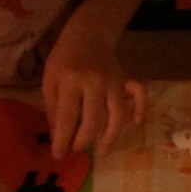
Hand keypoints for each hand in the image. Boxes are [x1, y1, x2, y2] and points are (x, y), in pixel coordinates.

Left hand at [41, 30, 144, 160]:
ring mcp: (114, 81)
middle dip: (84, 141)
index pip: (67, 117)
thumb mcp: (49, 81)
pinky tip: (135, 124)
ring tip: (101, 151)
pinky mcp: (126, 80)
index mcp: (71, 80)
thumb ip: (53, 109)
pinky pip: (139, 95)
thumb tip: (59, 138)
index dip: (62, 140)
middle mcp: (95, 82)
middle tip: (77, 150)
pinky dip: (141, 109)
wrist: (87, 35)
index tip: (59, 155)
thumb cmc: (64, 61)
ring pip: (117, 115)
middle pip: (94, 121)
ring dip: (110, 137)